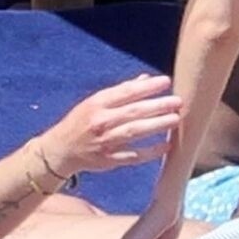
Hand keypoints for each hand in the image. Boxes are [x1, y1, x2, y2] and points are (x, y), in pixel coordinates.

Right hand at [41, 74, 181, 176]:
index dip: (147, 87)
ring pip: (135, 132)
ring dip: (157, 125)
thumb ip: (120, 92)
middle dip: (157, 106)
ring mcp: (105, 141)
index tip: (166, 82)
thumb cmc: (81, 122)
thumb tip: (146, 79)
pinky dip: (150, 152)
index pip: (125, 92)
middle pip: (133, 112)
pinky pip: (133, 156)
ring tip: (175, 119)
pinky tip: (166, 146)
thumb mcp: (95, 102)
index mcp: (97, 103)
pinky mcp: (109, 159)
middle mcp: (101, 121)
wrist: (61, 150)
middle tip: (177, 101)